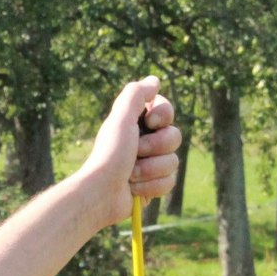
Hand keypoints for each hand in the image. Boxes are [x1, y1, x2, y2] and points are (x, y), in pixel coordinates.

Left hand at [78, 77, 180, 226]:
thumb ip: (136, 94)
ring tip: (131, 175)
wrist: (101, 194)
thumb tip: (154, 80)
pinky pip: (170, 181)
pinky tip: (135, 189)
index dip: (163, 116)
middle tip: (136, 151)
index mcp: (135, 123)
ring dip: (152, 169)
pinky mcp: (152, 185)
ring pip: (174, 161)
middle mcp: (144, 141)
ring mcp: (149, 164)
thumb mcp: (121, 118)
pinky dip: (153, 186)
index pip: (166, 111)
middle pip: (174, 137)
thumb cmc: (110, 154)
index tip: (150, 122)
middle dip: (156, 147)